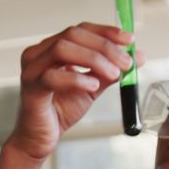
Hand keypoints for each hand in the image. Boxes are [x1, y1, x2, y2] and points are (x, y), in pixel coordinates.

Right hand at [5, 23, 134, 160]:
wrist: (40, 138)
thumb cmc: (60, 111)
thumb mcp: (92, 87)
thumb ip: (110, 71)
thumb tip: (138, 57)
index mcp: (52, 48)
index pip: (81, 29)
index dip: (106, 32)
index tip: (129, 40)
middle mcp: (39, 54)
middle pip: (73, 35)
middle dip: (104, 46)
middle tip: (126, 62)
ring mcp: (31, 70)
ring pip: (62, 49)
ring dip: (93, 59)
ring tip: (113, 74)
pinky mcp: (30, 89)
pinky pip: (52, 77)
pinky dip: (76, 79)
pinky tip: (93, 86)